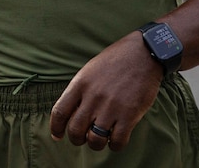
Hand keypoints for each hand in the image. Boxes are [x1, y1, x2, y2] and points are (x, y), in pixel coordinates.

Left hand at [49, 31, 162, 151]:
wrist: (142, 54)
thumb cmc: (114, 61)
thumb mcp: (89, 71)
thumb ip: (79, 91)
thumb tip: (70, 112)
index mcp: (80, 84)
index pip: (59, 112)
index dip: (56, 128)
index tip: (57, 136)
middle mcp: (93, 97)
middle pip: (75, 130)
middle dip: (76, 139)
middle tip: (82, 138)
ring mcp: (111, 107)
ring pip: (95, 140)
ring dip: (95, 144)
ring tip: (99, 139)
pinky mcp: (130, 114)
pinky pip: (117, 141)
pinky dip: (114, 145)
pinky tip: (115, 139)